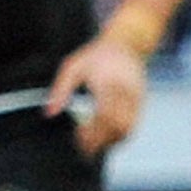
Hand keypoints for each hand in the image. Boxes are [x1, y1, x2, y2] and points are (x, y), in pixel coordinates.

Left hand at [46, 33, 148, 156]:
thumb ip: (61, 90)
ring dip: (109, 141)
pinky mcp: (140, 105)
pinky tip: (102, 136)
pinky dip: (117, 136)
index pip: (105, 114)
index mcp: (110, 83)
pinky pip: (131, 127)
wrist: (126, 45)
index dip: (92, 131)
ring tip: (90, 142)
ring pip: (126, 130)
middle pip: (118, 126)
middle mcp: (127, 93)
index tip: (77, 136)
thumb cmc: (95, 57)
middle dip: (100, 141)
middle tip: (82, 146)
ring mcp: (136, 100)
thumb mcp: (72, 67)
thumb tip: (49, 113)